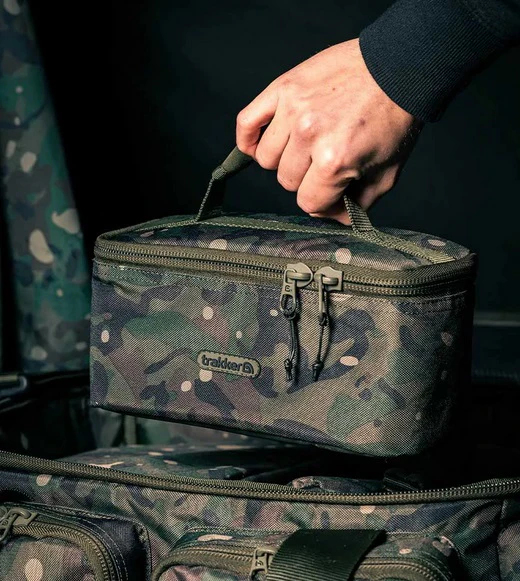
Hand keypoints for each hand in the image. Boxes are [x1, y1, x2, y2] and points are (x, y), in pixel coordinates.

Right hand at [236, 39, 420, 223]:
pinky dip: (248, 139)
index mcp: (334, 161)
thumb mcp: (386, 173)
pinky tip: (260, 143)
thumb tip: (335, 218)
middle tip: (323, 162)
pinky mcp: (283, 88)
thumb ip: (358, 205)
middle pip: (286, 180)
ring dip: (283, 159)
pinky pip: (247, 122)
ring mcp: (292, 110)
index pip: (307, 202)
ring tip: (302, 148)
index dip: (322, 201)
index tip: (333, 191)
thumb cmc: (394, 119)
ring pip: (266, 158)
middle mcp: (309, 135)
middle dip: (306, 178)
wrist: (398, 67)